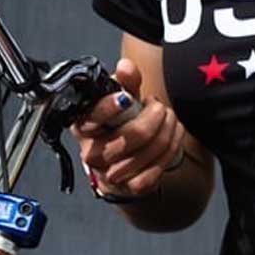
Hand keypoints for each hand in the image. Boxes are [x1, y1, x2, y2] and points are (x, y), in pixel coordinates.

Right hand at [72, 57, 185, 197]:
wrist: (122, 159)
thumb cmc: (118, 122)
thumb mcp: (119, 97)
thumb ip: (125, 81)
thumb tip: (126, 67)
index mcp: (83, 125)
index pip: (93, 117)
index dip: (110, 107)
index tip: (126, 98)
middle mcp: (92, 152)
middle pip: (131, 136)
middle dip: (155, 116)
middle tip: (159, 106)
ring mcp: (110, 172)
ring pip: (149, 152)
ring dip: (167, 131)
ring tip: (169, 118)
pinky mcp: (130, 187)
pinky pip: (156, 170)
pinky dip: (171, 150)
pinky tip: (172, 136)